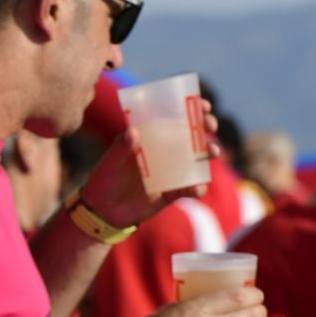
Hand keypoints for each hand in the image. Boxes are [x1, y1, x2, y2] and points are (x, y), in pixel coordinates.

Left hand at [79, 97, 219, 228]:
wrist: (102, 210)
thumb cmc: (105, 178)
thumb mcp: (111, 161)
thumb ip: (121, 147)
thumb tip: (133, 132)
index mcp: (152, 138)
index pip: (176, 118)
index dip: (193, 110)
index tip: (204, 105)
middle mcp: (165, 152)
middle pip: (193, 136)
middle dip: (207, 128)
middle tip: (211, 126)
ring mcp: (171, 171)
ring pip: (198, 160)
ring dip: (209, 154)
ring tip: (213, 152)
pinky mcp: (172, 192)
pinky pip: (189, 189)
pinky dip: (197, 188)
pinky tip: (198, 188)